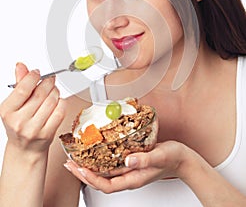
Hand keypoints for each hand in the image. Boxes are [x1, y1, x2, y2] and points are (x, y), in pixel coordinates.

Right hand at [0, 62, 64, 152]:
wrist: (25, 150)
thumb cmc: (19, 124)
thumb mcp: (14, 105)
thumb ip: (19, 84)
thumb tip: (21, 66)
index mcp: (7, 111)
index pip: (23, 88)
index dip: (33, 77)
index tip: (37, 73)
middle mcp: (19, 121)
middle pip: (40, 93)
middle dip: (48, 83)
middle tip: (50, 80)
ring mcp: (34, 129)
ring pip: (52, 101)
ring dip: (55, 92)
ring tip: (53, 91)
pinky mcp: (48, 134)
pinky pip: (60, 111)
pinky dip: (62, 103)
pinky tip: (57, 102)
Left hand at [64, 141, 189, 192]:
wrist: (181, 159)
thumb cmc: (172, 158)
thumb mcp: (160, 156)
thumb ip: (145, 159)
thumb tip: (128, 160)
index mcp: (133, 178)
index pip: (106, 185)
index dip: (91, 179)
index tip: (78, 169)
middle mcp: (129, 176)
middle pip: (101, 180)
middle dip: (83, 173)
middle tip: (69, 164)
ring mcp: (129, 170)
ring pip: (104, 173)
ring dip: (89, 166)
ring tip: (77, 159)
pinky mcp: (131, 162)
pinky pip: (111, 164)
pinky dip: (100, 159)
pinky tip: (96, 152)